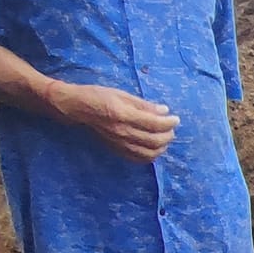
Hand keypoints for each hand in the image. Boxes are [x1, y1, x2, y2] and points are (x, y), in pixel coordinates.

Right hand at [52, 82, 177, 163]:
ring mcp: (119, 143)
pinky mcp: (116, 149)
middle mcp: (122, 132)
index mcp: (124, 115)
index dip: (169, 122)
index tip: (176, 118)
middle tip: (171, 128)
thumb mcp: (122, 94)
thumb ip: (144, 105)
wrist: (77, 108)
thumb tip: (164, 110)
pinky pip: (137, 158)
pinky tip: (154, 148)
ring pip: (148, 153)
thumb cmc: (98, 96)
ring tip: (165, 138)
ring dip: (161, 147)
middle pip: (154, 140)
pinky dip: (150, 155)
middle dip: (168, 135)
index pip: (154, 124)